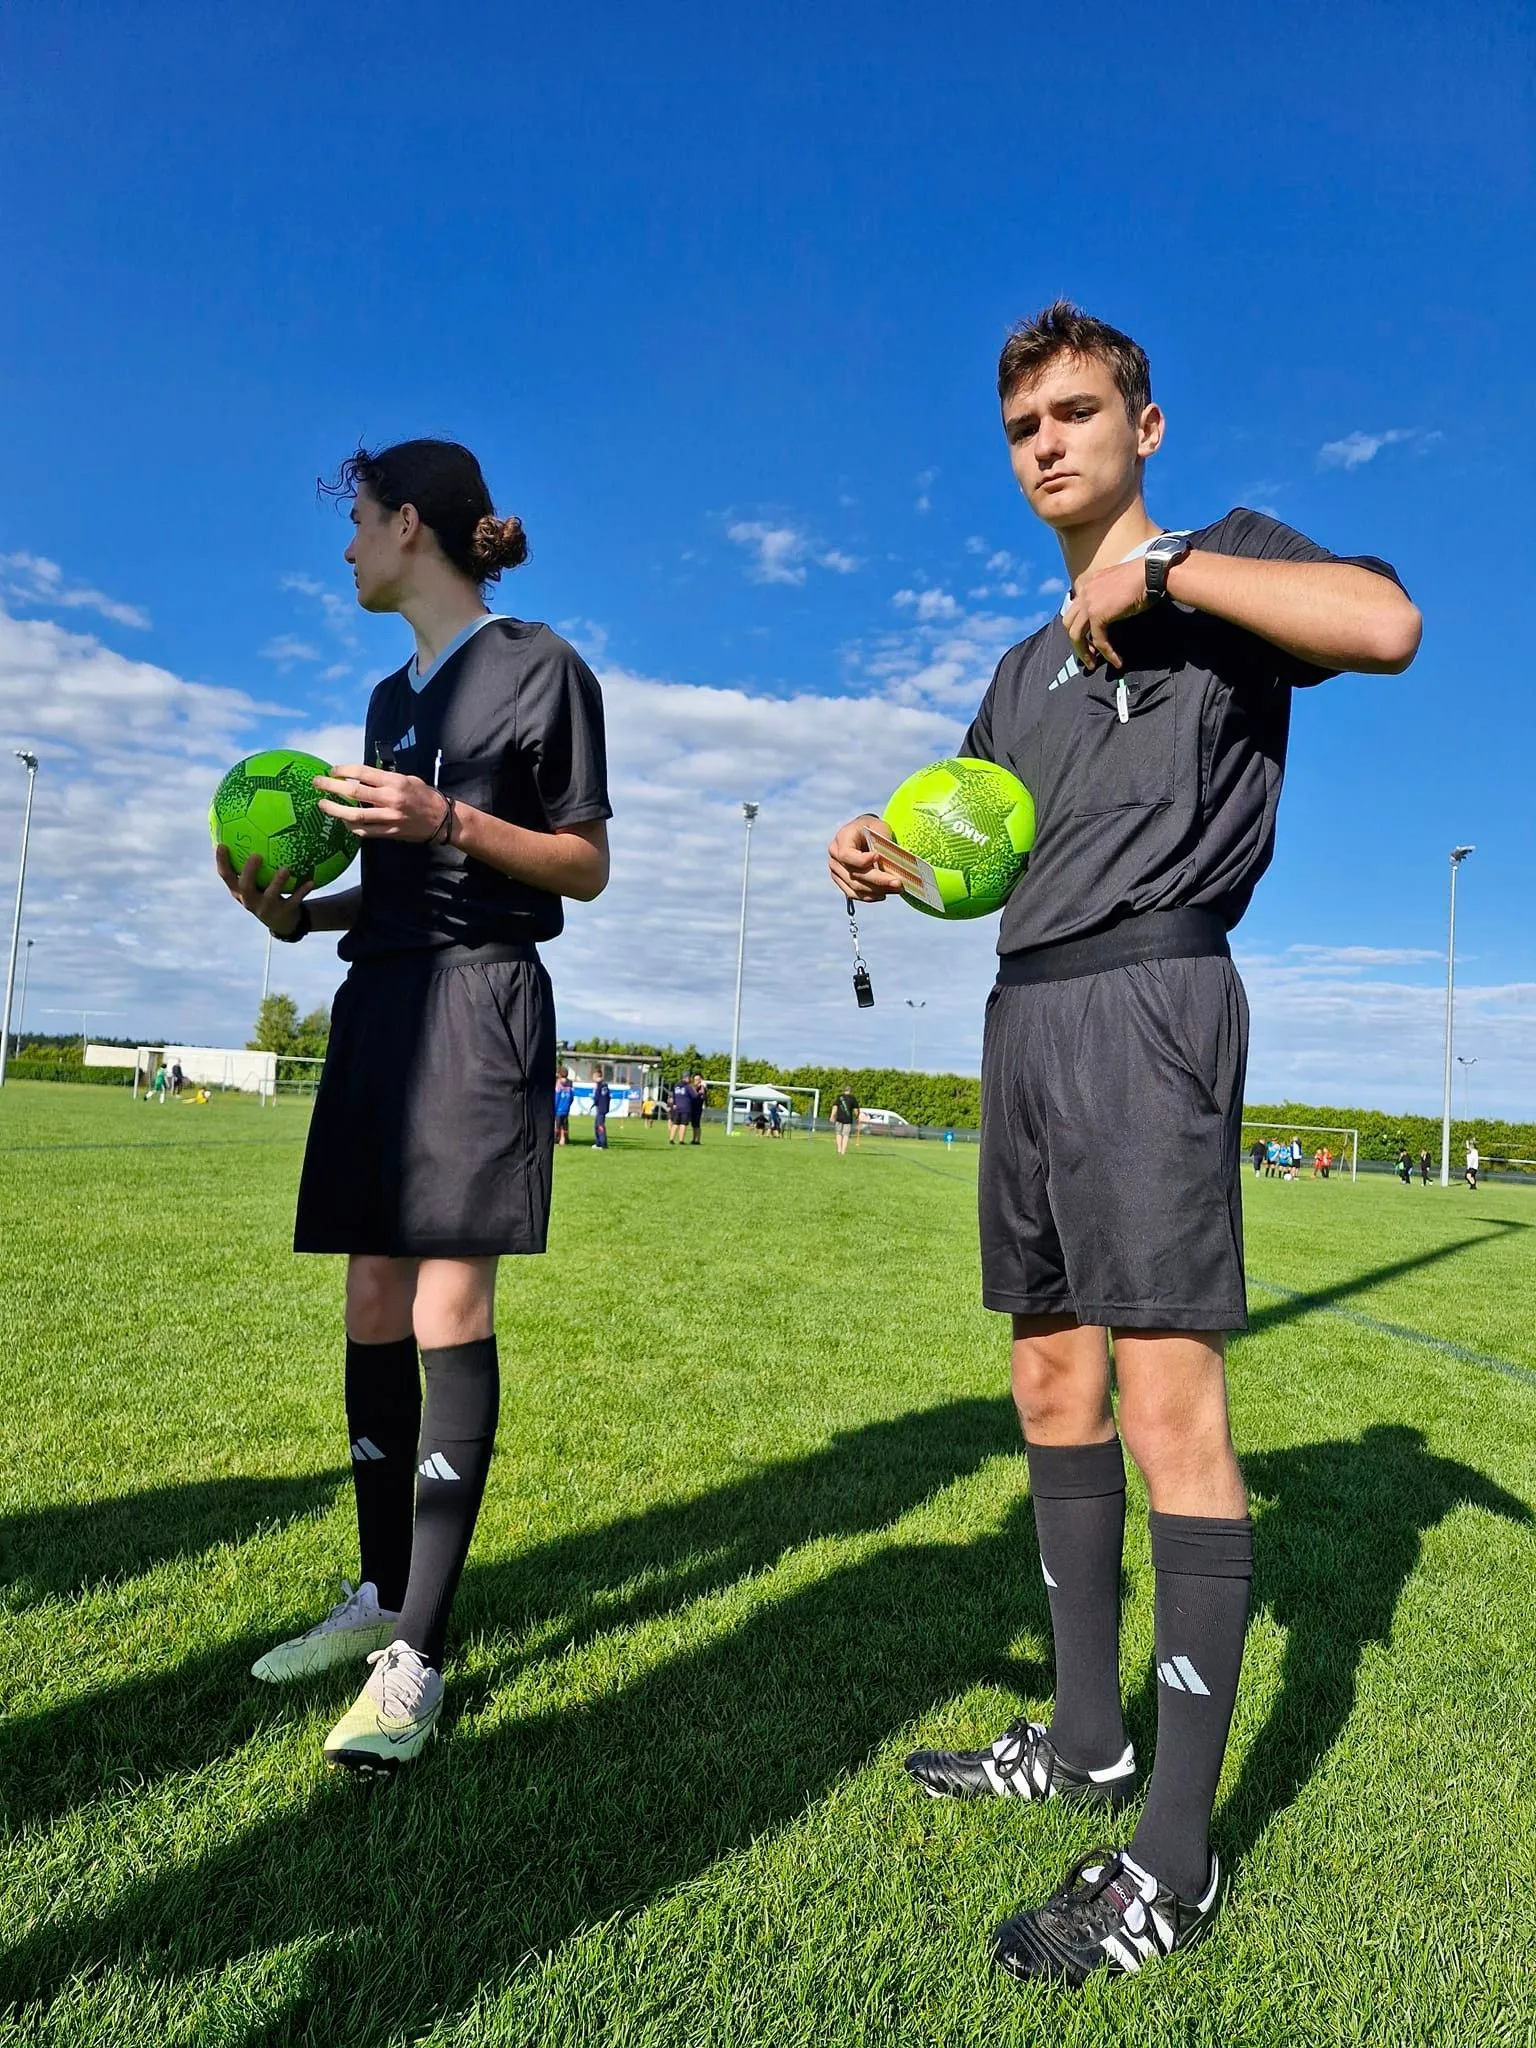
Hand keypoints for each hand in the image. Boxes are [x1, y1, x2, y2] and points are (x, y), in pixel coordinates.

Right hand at [215, 846, 313, 933]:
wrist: (282, 922)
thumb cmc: (266, 892)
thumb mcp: (256, 880)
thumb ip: (251, 859)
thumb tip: (250, 827)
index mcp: (239, 890)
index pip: (226, 876)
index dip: (222, 862)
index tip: (222, 845)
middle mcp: (250, 900)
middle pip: (245, 887)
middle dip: (249, 872)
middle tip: (256, 855)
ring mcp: (266, 908)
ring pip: (270, 895)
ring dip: (278, 882)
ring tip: (286, 869)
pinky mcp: (283, 914)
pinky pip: (294, 901)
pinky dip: (302, 891)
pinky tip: (311, 881)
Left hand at [314, 763, 450, 841]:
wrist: (442, 820)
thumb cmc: (425, 796)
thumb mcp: (407, 779)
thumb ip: (385, 778)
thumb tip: (361, 777)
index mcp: (394, 782)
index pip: (362, 773)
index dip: (343, 771)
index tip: (332, 771)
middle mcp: (390, 799)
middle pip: (353, 793)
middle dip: (331, 787)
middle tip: (317, 784)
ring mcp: (389, 818)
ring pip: (355, 816)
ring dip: (335, 810)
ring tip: (323, 805)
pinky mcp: (389, 833)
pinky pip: (365, 831)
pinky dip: (351, 826)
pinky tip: (344, 821)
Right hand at [827, 814, 904, 902]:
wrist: (864, 834)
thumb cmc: (874, 829)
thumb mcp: (880, 827)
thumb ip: (883, 842)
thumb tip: (889, 864)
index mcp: (841, 838)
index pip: (846, 855)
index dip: (861, 860)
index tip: (878, 857)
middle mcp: (834, 856)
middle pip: (854, 874)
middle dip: (878, 880)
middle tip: (898, 882)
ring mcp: (836, 871)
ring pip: (855, 886)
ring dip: (877, 890)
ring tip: (896, 889)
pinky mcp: (841, 881)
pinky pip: (854, 893)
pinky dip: (870, 896)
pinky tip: (884, 894)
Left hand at [1060, 555, 1152, 671]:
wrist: (1152, 573)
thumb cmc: (1144, 578)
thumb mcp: (1119, 584)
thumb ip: (1108, 595)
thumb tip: (1110, 613)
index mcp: (1089, 582)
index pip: (1074, 607)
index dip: (1078, 625)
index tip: (1087, 639)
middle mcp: (1085, 591)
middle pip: (1069, 622)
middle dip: (1076, 641)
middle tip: (1087, 654)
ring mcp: (1088, 603)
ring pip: (1075, 635)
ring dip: (1083, 652)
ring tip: (1093, 665)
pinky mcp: (1097, 615)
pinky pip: (1098, 640)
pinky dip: (1107, 653)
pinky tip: (1116, 661)